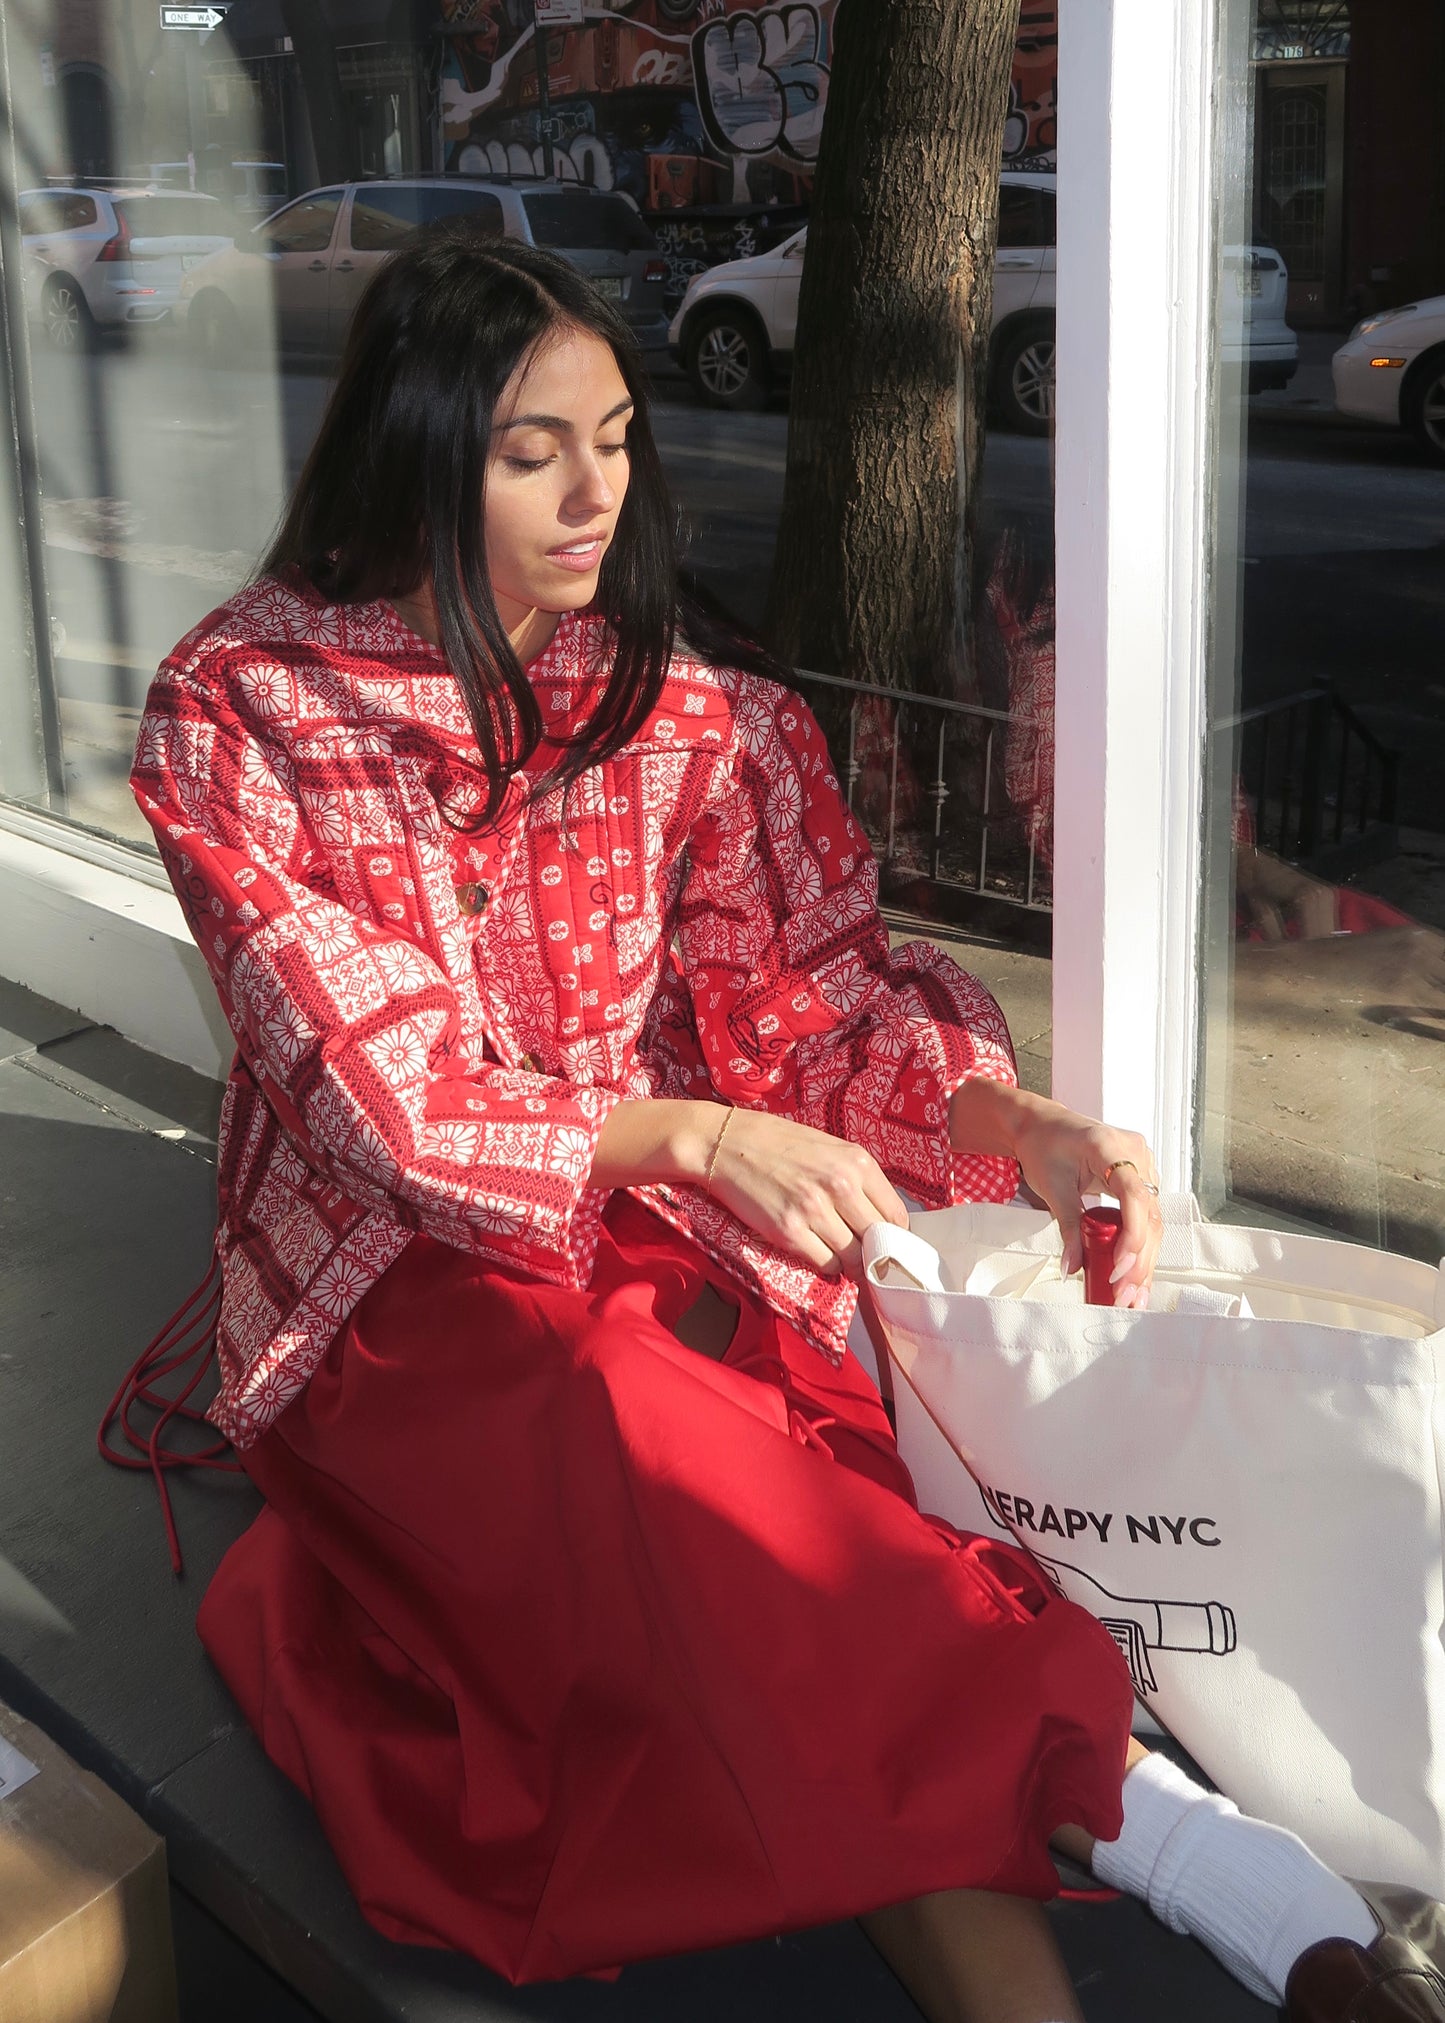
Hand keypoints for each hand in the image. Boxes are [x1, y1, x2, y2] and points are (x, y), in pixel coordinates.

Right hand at [706, 1108, 909, 1277]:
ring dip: (848, 1262)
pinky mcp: (789, 1231)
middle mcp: (841, 1185)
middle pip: (877, 1241)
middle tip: (861, 1255)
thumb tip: (881, 1220)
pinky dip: (825, 1265)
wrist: (727, 1143)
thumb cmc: (779, 1144)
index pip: (896, 1216)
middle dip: (872, 1253)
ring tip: (836, 1252)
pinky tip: (816, 1251)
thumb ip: (858, 1180)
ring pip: (853, 1258)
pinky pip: (825, 1264)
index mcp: (857, 1161)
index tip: (883, 1242)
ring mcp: (815, 1209)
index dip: (892, 1236)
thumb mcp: (830, 1149)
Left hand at [948, 1082, 1161, 1307]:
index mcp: (1109, 1146)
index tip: (1120, 1266)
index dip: (1132, 1234)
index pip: (1134, 1195)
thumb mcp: (1051, 1187)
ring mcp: (1143, 1165)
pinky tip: (1136, 1277)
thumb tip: (1073, 1266)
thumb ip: (1067, 1227)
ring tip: (1132, 1295)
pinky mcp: (1141, 1179)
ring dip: (1144, 1260)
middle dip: (1139, 1259)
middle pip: (1149, 1214)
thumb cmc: (1044, 1145)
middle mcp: (1136, 1153)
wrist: (1044, 1125)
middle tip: (1124, 1293)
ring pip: (1153, 1220)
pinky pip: (1147, 1216)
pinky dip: (1140, 1247)